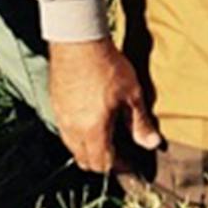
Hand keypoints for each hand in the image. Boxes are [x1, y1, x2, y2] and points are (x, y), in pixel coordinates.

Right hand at [48, 37, 160, 172]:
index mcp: (93, 130)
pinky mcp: (55, 105)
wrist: (78, 41)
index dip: (120, 167)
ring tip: (107, 137)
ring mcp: (61, 117)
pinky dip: (78, 135)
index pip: (104, 164)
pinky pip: (65, 131)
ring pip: (73, 147)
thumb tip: (151, 143)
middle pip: (86, 161)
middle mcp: (73, 129)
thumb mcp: (131, 95)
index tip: (131, 163)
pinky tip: (91, 120)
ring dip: (89, 149)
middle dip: (104, 162)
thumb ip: (140, 122)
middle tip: (121, 153)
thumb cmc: (105, 65)